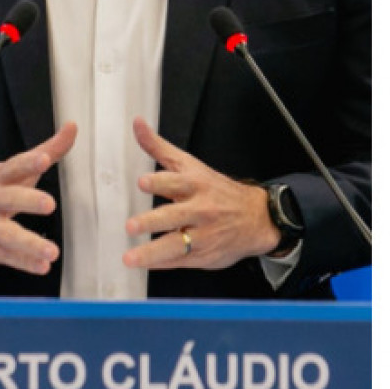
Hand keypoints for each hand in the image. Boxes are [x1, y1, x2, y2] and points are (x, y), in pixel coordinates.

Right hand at [0, 122, 73, 274]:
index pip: (12, 167)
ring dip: (29, 243)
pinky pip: (6, 257)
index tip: (44, 159)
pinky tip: (41, 266)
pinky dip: (24, 262)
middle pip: (6, 199)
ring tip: (51, 251)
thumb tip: (72, 128)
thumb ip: (47, 150)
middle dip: (26, 201)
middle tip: (48, 204)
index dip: (27, 163)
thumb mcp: (15, 169)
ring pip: (6, 234)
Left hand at [124, 118, 278, 270]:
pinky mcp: (204, 255)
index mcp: (195, 185)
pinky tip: (145, 265)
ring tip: (131, 258)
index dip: (159, 182)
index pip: (176, 182)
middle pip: (174, 216)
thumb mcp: (190, 165)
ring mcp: (202, 235)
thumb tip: (137, 123)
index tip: (144, 182)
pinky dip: (162, 264)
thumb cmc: (216, 190)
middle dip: (152, 221)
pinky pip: (180, 261)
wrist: (258, 218)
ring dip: (152, 252)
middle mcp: (200, 210)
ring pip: (176, 245)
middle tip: (131, 226)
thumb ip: (159, 147)